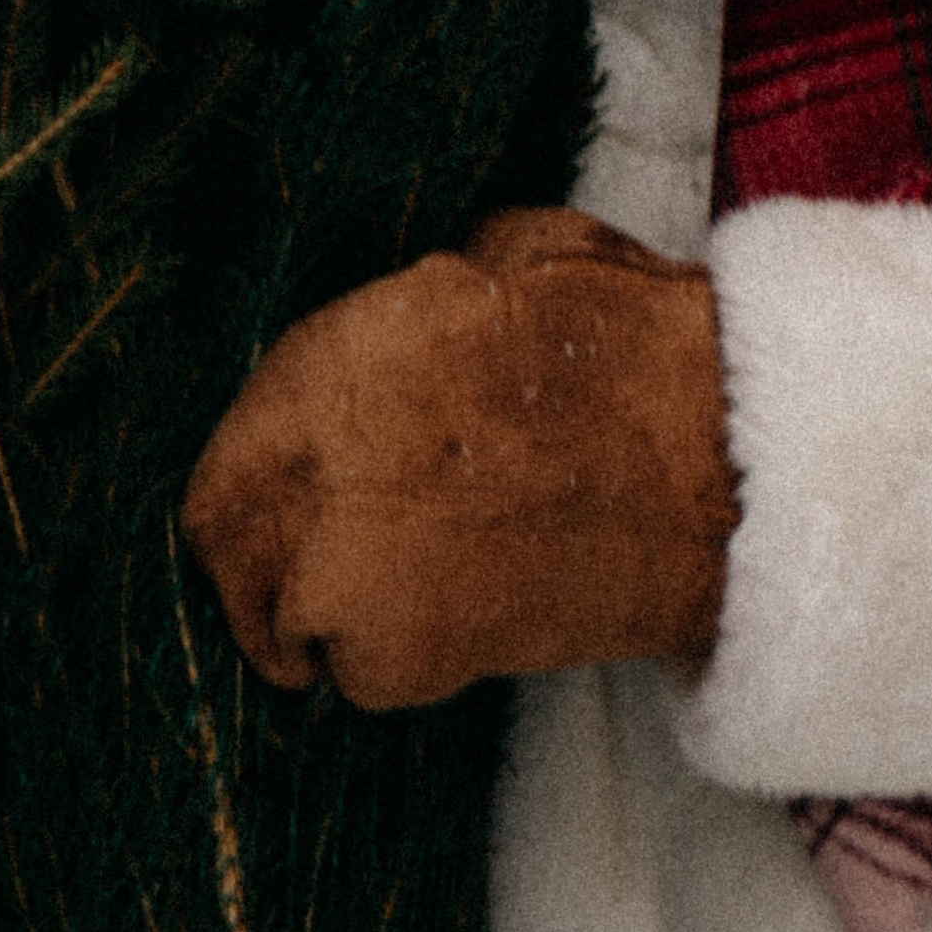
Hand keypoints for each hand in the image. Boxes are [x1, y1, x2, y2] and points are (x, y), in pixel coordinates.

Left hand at [180, 207, 738, 707]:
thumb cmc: (620, 340)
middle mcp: (308, 475)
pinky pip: (364, 673)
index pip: (227, 452)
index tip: (284, 487)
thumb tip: (405, 317)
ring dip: (331, 610)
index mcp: (324, 368)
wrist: (704, 461)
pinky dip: (399, 657)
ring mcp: (342, 577)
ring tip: (411, 583)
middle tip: (309, 565)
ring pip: (290, 617)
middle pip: (226, 542)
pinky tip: (462, 612)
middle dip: (261, 556)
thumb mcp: (503, 258)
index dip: (256, 474)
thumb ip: (417, 307)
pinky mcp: (402, 660)